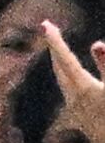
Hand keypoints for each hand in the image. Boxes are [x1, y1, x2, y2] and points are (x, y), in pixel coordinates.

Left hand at [43, 19, 104, 142]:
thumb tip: (96, 44)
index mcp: (83, 89)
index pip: (65, 59)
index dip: (56, 41)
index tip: (46, 24)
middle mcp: (74, 99)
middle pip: (59, 68)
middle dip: (55, 48)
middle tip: (49, 29)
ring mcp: (76, 110)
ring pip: (63, 81)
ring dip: (59, 63)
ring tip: (57, 51)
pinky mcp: (80, 118)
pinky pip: (70, 91)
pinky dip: (67, 77)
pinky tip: (70, 79)